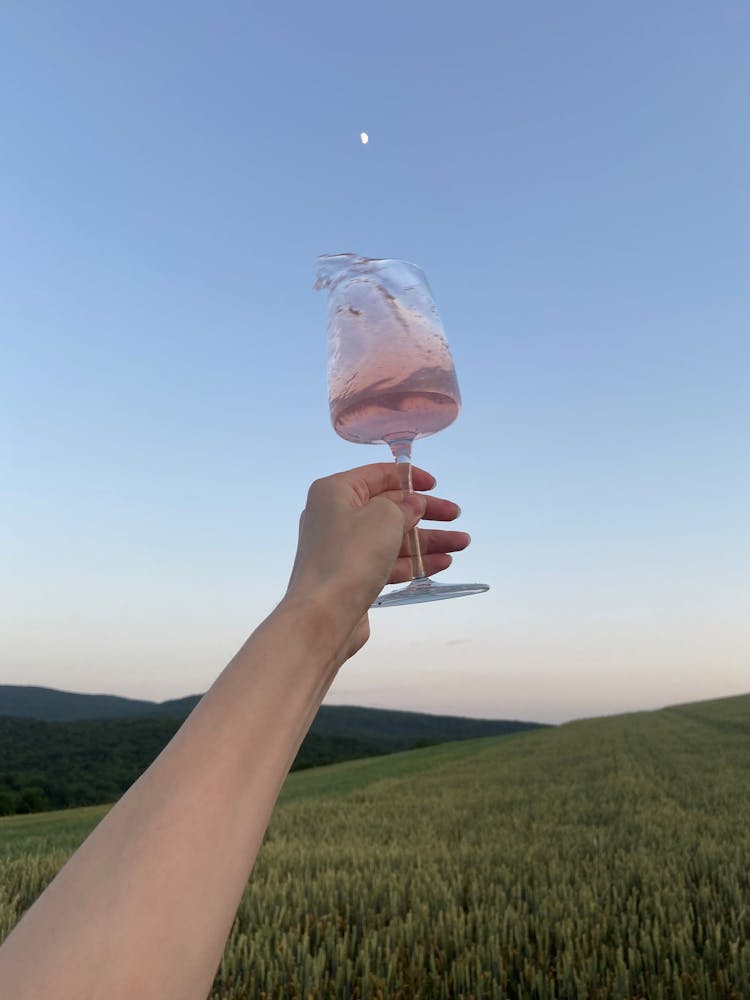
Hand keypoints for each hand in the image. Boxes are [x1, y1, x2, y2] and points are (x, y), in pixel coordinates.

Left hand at [285, 463, 469, 658]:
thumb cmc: (350, 555)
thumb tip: (413, 506)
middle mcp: (335, 517)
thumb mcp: (385, 517)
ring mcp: (343, 549)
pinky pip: (388, 561)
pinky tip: (442, 562)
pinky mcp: (352, 576)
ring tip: (461, 543)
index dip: (408, 477)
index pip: (377, 475)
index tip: (434, 485)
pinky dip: (414, 561)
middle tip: (455, 515)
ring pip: (392, 538)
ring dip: (427, 540)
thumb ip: (404, 506)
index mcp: (335, 492)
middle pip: (389, 508)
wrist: (323, 614)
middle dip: (426, 513)